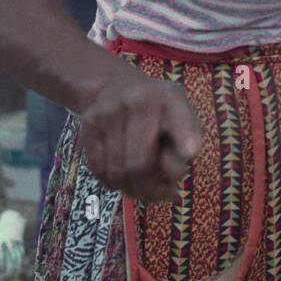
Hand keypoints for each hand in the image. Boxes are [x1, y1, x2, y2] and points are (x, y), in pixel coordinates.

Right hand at [79, 70, 203, 204]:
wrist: (114, 86)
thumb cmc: (158, 113)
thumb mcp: (180, 119)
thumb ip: (182, 150)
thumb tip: (169, 189)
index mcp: (171, 98)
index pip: (180, 120)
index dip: (186, 138)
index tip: (191, 153)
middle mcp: (141, 101)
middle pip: (141, 165)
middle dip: (152, 189)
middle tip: (163, 194)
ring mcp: (111, 111)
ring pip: (118, 173)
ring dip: (133, 190)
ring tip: (144, 185)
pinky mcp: (90, 124)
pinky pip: (99, 171)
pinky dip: (114, 183)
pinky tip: (124, 177)